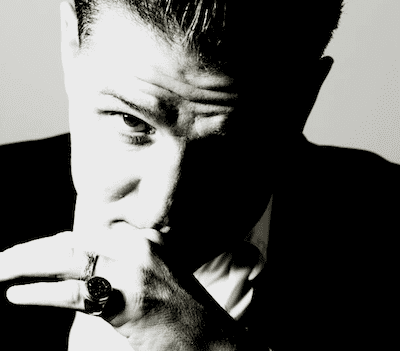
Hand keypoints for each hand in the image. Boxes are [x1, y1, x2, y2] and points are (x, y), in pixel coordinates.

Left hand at [0, 228, 179, 342]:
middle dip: (29, 251)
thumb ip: (118, 265)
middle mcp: (137, 246)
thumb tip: (76, 269)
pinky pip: (76, 294)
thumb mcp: (152, 276)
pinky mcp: (128, 300)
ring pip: (68, 261)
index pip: (83, 237)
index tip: (22, 257)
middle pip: (72, 243)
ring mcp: (133, 270)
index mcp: (143, 238)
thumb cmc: (180, 313)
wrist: (212, 341)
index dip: (48, 247)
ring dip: (26, 265)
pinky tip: (17, 295)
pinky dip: (41, 294)